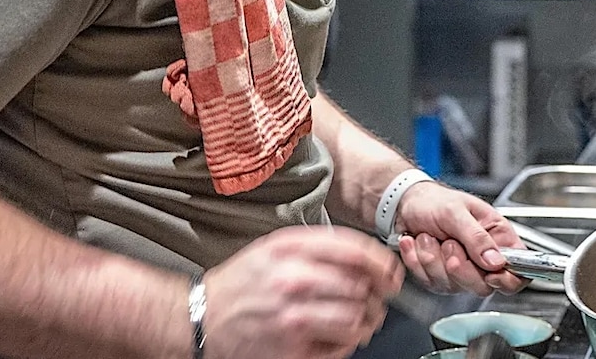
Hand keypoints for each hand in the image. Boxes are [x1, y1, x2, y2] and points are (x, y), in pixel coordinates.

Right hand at [202, 225, 403, 358]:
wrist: (205, 318)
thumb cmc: (243, 282)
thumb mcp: (275, 248)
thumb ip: (318, 247)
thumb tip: (365, 259)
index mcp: (291, 249)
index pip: (354, 251)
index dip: (381, 263)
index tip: (390, 272)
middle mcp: (294, 280)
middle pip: (360, 286)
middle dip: (375, 295)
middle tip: (374, 299)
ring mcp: (294, 317)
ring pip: (356, 318)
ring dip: (365, 321)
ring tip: (359, 319)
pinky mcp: (294, 349)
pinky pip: (341, 346)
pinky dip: (347, 342)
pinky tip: (335, 335)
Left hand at [393, 183, 526, 295]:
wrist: (406, 203)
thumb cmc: (434, 201)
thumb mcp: (456, 212)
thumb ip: (476, 237)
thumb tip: (497, 261)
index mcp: (498, 238)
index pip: (518, 272)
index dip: (507, 279)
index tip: (489, 273)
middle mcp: (482, 258)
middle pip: (483, 286)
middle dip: (459, 267)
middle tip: (448, 243)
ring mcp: (461, 270)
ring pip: (453, 285)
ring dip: (433, 258)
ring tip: (428, 236)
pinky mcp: (440, 276)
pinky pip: (430, 281)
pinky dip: (418, 261)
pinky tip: (416, 243)